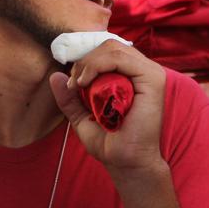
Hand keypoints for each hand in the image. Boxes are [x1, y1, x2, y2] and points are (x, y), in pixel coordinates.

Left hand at [48, 39, 166, 175]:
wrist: (125, 162)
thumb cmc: (110, 142)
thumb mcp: (82, 117)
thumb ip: (70, 99)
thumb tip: (55, 76)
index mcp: (131, 76)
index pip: (108, 51)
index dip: (86, 59)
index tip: (72, 82)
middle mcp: (142, 71)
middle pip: (109, 45)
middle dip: (85, 60)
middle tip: (74, 83)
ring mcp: (149, 73)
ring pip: (113, 48)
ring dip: (89, 62)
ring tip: (79, 83)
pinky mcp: (152, 79)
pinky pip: (121, 58)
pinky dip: (98, 64)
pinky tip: (86, 82)